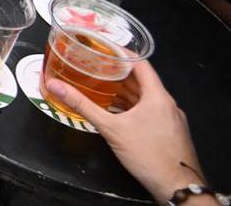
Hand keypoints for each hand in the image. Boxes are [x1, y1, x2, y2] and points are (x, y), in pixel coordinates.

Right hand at [44, 61, 203, 202]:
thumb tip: (56, 86)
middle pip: (142, 80)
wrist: (176, 185)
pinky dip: (133, 107)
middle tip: (97, 66)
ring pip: (146, 98)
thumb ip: (82, 105)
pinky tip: (118, 113)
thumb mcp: (110, 128)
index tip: (104, 47)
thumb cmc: (147, 154)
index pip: (141, 64)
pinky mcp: (170, 132)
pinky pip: (150, 111)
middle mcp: (167, 104)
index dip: (122, 53)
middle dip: (119, 73)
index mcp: (158, 96)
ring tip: (102, 87)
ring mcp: (171, 119)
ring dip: (126, 92)